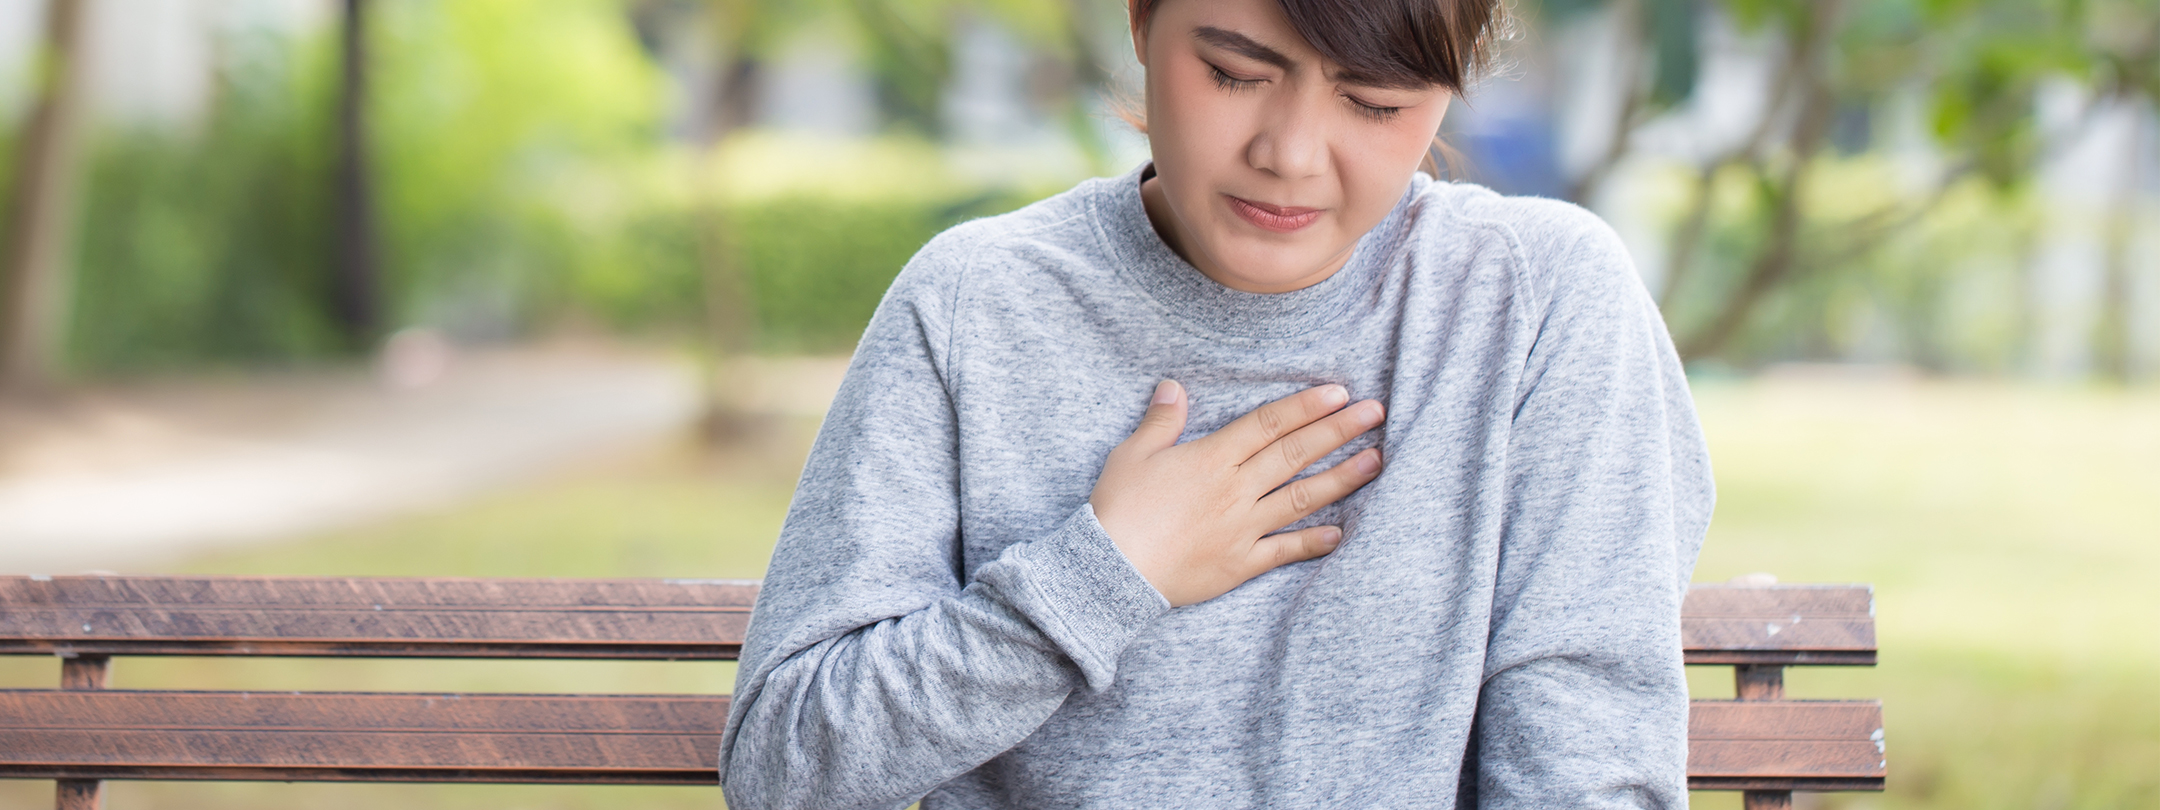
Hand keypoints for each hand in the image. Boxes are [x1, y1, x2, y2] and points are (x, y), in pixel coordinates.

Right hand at [1089, 380, 1383, 606]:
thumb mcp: (1132, 455)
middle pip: (1295, 453)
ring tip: (1375, 461)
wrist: (1111, 570)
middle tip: (1375, 413)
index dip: (1305, 406)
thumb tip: (1174, 386)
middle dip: (1338, 430)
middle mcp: (1235, 489)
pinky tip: (1338, 533)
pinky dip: (1312, 542)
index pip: (1269, 424)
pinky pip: (1284, 551)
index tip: (1338, 392)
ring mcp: (1242, 527)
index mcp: (1211, 458)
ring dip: (1341, 478)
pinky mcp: (1240, 563)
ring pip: (1301, 498)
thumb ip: (1161, 421)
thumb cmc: (1117, 509)